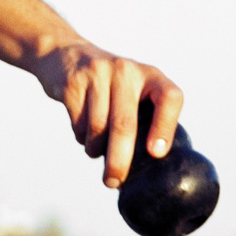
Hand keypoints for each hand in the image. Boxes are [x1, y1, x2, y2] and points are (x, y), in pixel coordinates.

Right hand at [28, 44, 183, 188]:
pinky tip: (83, 132)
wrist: (66, 54)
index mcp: (150, 75)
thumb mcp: (133, 90)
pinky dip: (81, 138)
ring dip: (95, 150)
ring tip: (95, 150)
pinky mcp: (73, 83)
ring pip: (97, 129)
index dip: (165, 126)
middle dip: (119, 160)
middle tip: (114, 182)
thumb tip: (148, 166)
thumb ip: (144, 117)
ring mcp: (98, 74)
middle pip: (124, 124)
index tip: (156, 153)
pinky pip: (79, 125)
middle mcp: (127, 71)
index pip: (169, 97)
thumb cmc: (109, 86)